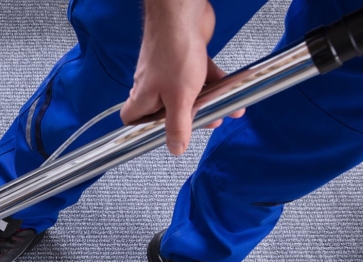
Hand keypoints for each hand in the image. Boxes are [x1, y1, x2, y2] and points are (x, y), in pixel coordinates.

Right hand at [119, 0, 244, 155]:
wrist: (183, 13)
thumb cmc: (174, 51)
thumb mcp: (179, 98)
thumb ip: (178, 126)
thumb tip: (175, 148)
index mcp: (144, 97)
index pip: (131, 119)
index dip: (141, 129)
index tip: (159, 135)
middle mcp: (152, 84)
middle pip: (165, 109)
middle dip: (188, 117)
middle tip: (205, 121)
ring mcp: (169, 70)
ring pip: (186, 93)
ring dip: (207, 101)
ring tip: (225, 107)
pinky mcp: (186, 57)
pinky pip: (200, 76)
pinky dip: (215, 82)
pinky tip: (231, 85)